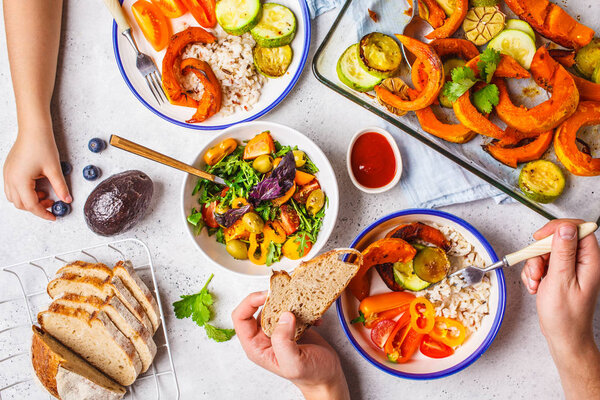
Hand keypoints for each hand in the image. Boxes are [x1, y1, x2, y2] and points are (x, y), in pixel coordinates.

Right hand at [4, 122, 70, 220]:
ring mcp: (7, 174)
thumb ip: (60, 187)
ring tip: (45, 194)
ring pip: (14, 197)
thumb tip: (67, 200)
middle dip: (37, 207)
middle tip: (52, 203)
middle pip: (21, 204)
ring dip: (29, 200)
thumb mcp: (54, 169)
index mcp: (20, 181)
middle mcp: (10, 179)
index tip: (53, 216)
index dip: (43, 213)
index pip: (31, 205)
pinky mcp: (8, 170)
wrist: (33, 130)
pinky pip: (12, 188)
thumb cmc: (42, 146)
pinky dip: (24, 192)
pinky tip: (37, 186)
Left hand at [232, 292, 349, 399]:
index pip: (241, 318)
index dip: (250, 303)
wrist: (327, 377)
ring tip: (303, 306)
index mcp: (257, 346)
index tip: (267, 295)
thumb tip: (284, 316)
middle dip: (274, 299)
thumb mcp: (293, 364)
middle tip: (288, 295)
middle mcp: (264, 336)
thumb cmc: (310, 376)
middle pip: (259, 308)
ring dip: (290, 302)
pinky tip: (314, 319)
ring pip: (276, 306)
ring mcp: (279, 330)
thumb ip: (283, 341)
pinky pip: (293, 309)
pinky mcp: (292, 325)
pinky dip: (304, 309)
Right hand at [521, 219, 599, 398]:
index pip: (579, 230)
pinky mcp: (559, 275)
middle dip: (541, 252)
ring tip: (536, 282)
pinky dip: (534, 273)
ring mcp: (570, 269)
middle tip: (537, 267)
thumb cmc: (565, 316)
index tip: (541, 237)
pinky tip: (536, 286)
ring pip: (547, 252)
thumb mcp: (560, 280)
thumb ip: (563, 252)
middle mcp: (582, 263)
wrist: (563, 337)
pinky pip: (542, 263)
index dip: (559, 228)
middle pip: (559, 240)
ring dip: (535, 265)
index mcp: (590, 262)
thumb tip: (565, 228)